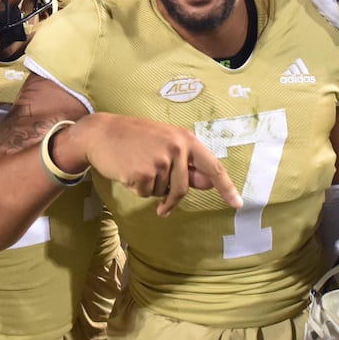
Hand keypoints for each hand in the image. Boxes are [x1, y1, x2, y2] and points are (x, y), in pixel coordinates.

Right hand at [62, 115, 241, 216]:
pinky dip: (135, 187)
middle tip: (161, 206)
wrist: (100, 133)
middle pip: (183, 188)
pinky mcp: (142, 173)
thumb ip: (187, 163)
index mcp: (184, 139)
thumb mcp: (164, 143)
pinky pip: (145, 192)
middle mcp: (176, 148)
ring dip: (149, 188)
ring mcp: (159, 160)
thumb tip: (209, 182)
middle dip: (171, 199)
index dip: (226, 187)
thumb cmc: (134, 138)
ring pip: (161, 191)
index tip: (238, 204)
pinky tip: (127, 170)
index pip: (212, 167)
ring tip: (136, 166)